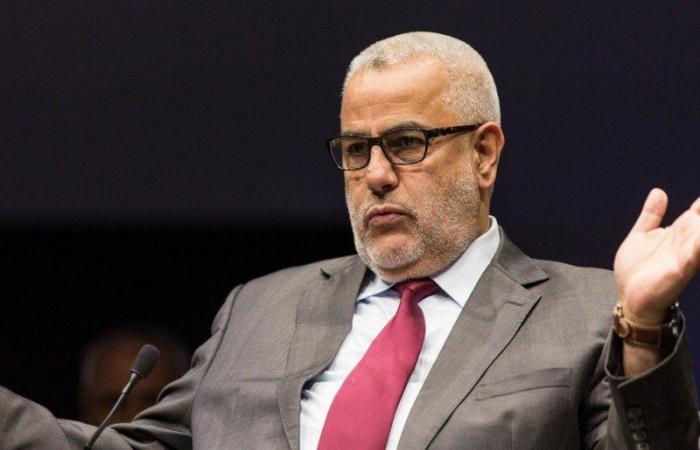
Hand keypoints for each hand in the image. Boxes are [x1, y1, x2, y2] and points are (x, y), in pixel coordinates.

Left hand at [614, 188, 699, 324]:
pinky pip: (696, 253)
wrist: (629, 298)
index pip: (699, 210)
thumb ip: (651, 215)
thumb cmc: (636, 269)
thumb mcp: (642, 235)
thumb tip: (659, 191)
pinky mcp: (680, 268)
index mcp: (679, 231)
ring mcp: (686, 254)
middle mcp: (687, 241)